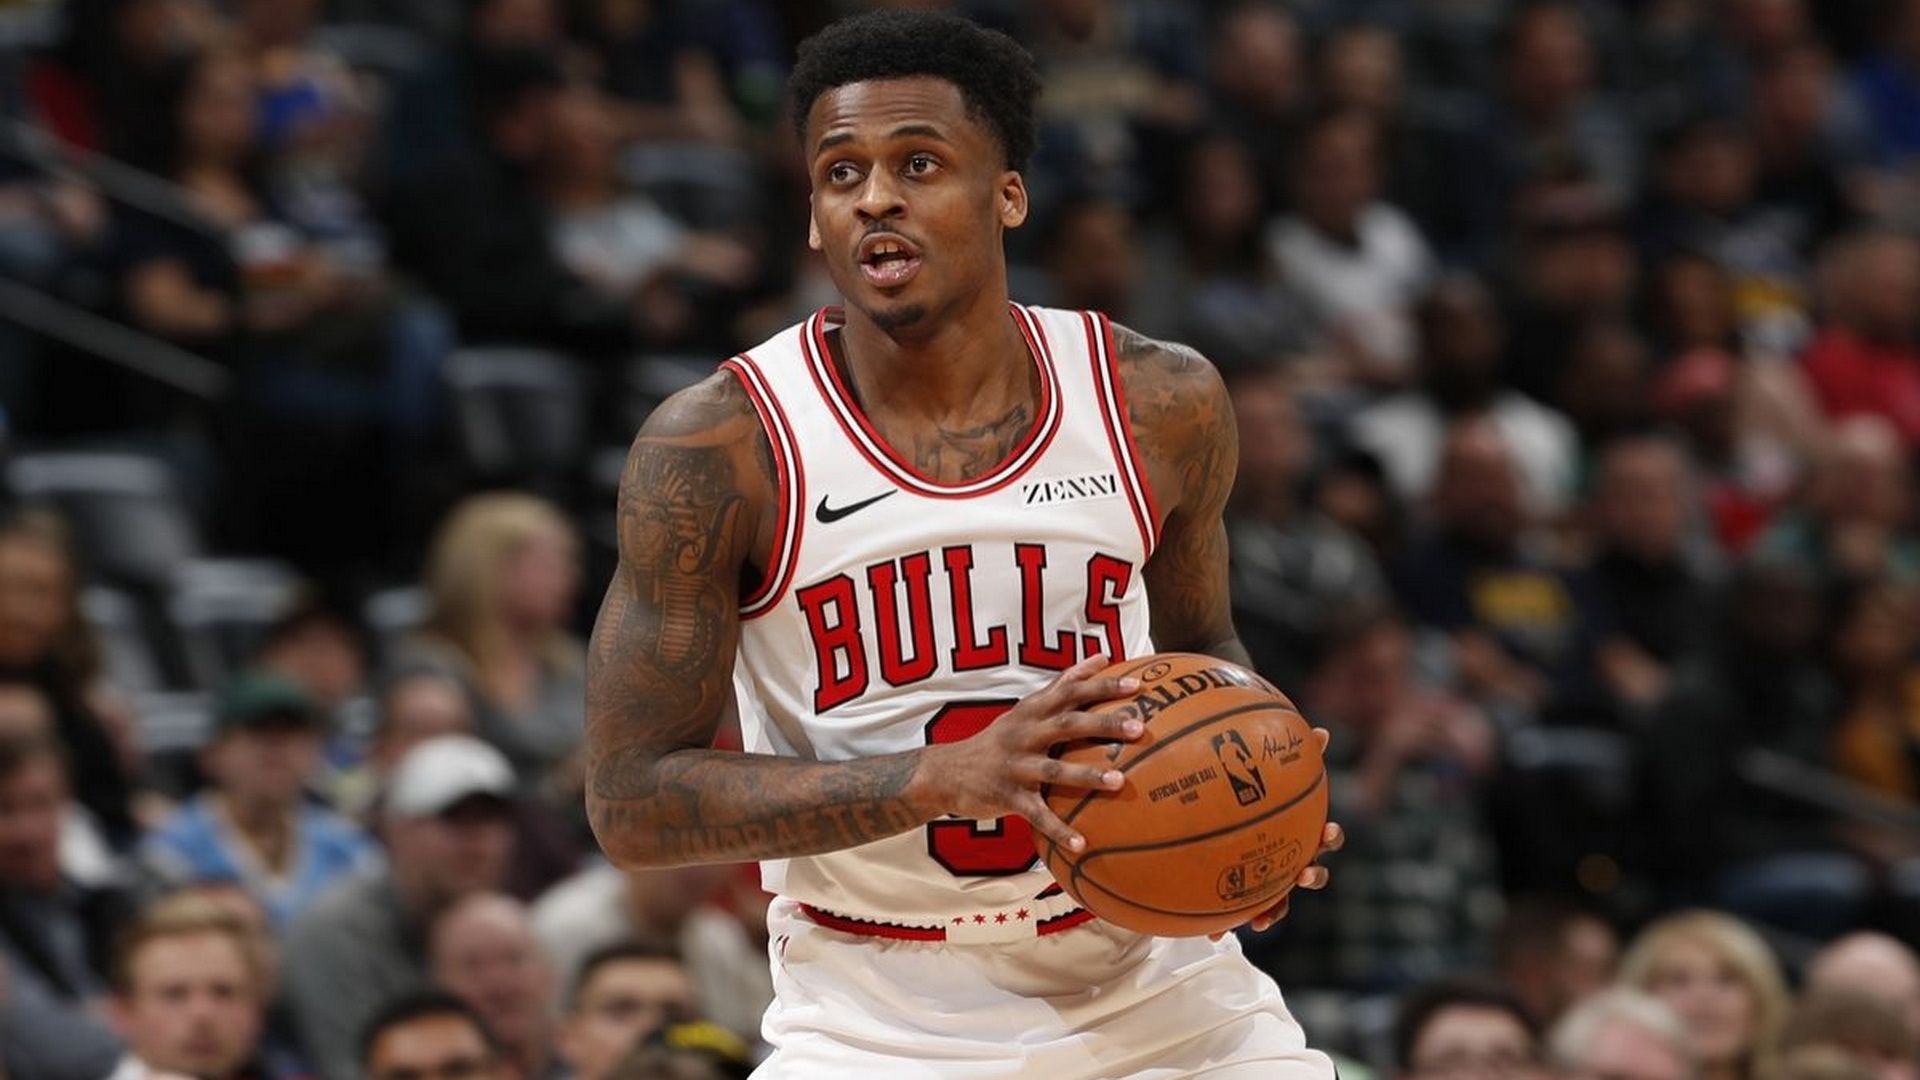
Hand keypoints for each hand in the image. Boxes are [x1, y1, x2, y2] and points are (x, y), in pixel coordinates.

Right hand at [923, 655, 1143, 854]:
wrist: (948, 772)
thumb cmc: (999, 738)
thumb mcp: (1027, 707)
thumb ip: (1064, 683)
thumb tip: (1103, 657)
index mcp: (1033, 711)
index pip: (1070, 691)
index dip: (1102, 687)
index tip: (1137, 686)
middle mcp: (1025, 733)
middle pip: (1067, 724)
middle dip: (1103, 724)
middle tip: (1138, 728)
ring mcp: (1015, 766)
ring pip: (1054, 770)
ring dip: (1087, 776)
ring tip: (1120, 782)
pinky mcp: (1007, 796)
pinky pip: (1036, 814)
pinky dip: (1058, 829)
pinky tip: (1081, 844)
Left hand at [1214, 728, 1344, 938]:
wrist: (1223, 817)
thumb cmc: (1253, 788)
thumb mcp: (1269, 768)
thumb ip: (1292, 754)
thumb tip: (1322, 730)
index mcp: (1300, 830)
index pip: (1324, 834)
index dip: (1329, 835)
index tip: (1326, 831)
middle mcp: (1291, 857)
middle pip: (1311, 872)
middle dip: (1310, 876)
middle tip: (1303, 874)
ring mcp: (1269, 877)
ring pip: (1278, 899)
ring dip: (1272, 910)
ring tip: (1259, 919)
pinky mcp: (1242, 893)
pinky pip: (1237, 910)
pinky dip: (1227, 922)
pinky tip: (1210, 934)